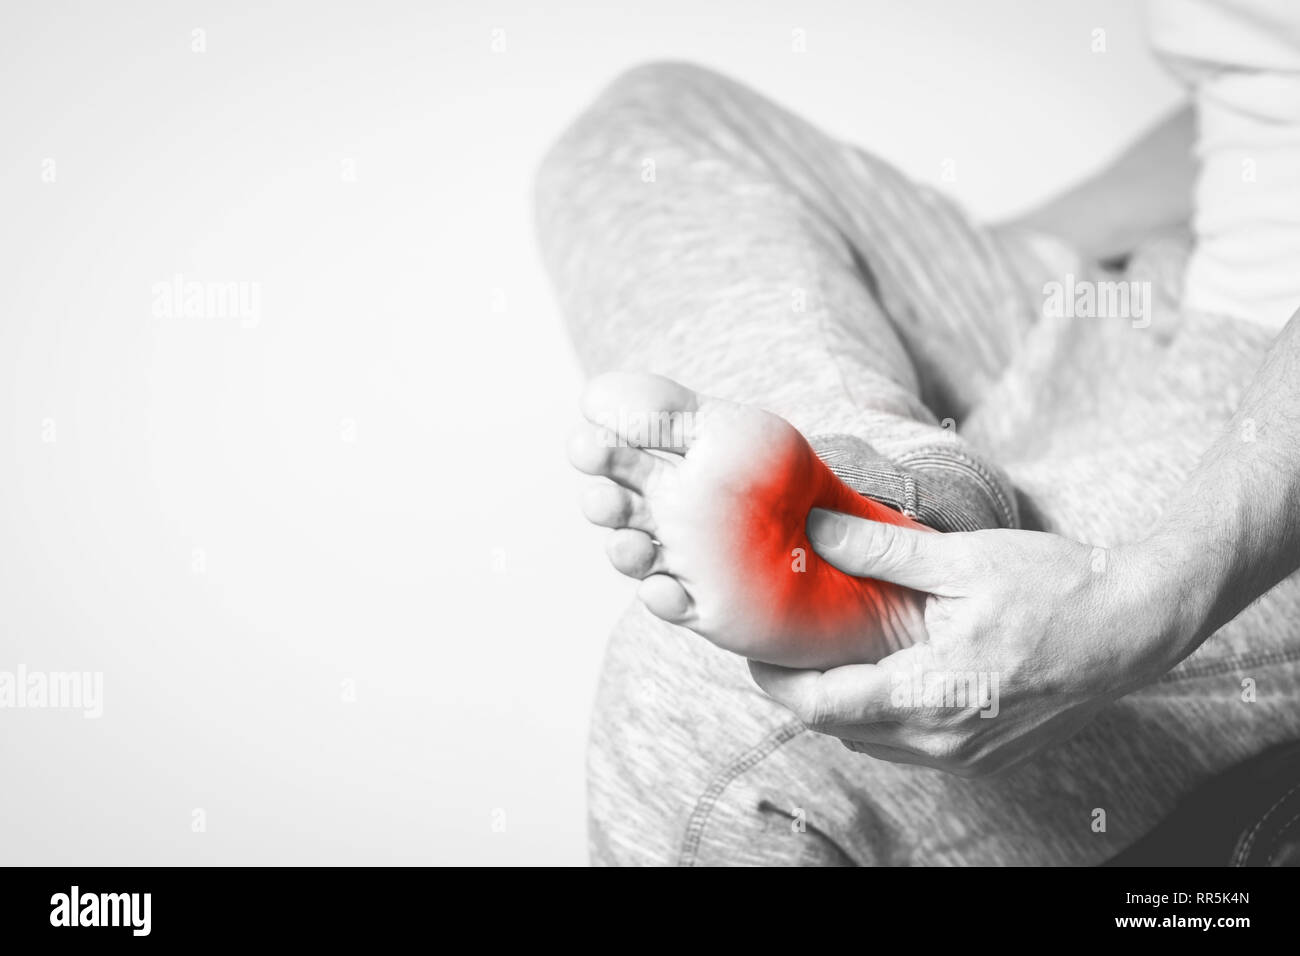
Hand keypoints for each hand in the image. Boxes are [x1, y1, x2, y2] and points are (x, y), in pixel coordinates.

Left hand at [749, 510, 1188, 775]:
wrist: (1135, 627)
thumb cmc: (1055, 589)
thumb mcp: (964, 560)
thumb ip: (882, 550)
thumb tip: (814, 529)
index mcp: (927, 695)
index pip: (820, 708)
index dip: (775, 682)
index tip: (752, 651)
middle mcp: (940, 741)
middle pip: (840, 728)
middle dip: (805, 689)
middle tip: (786, 642)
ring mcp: (965, 756)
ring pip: (873, 740)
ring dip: (845, 703)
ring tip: (831, 653)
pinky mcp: (985, 756)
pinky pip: (910, 743)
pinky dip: (885, 713)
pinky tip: (888, 669)